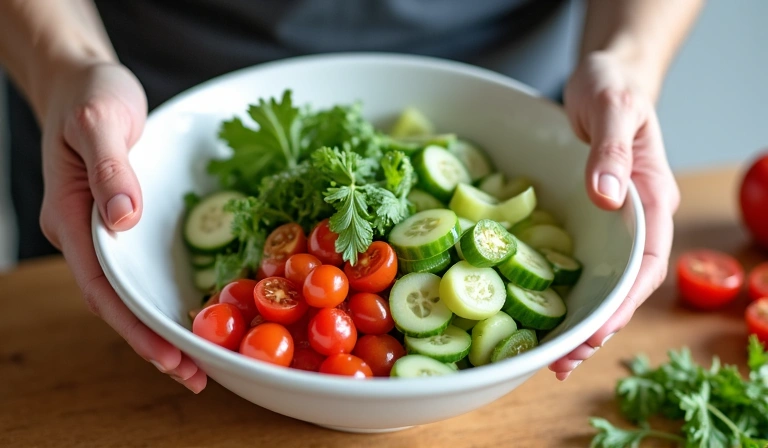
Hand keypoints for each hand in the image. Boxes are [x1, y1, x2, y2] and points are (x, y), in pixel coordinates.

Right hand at [37, 61, 206, 392]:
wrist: (84, 81)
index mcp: (72, 216)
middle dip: (152, 342)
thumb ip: (109, 169)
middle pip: (117, 302)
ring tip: (198, 361)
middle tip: (195, 375)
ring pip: (130, 291)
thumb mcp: (100, 122)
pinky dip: (164, 296)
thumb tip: (122, 219)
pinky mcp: (124, 222)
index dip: (134, 326)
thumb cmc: (91, 96)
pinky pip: (143, 268)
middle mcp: (86, 232)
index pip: (103, 287)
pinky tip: (192, 310)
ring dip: (160, 327)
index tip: (168, 355)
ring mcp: (105, 230)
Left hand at [549, 51, 680, 379]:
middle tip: (562, 362)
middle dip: (597, 327)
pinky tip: (537, 313)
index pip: (647, 263)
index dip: (624, 302)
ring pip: (599, 282)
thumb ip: (611, 150)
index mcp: (651, 198)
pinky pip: (575, 262)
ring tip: (550, 358)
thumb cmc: (613, 88)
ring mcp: (609, 224)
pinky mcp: (584, 220)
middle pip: (623, 285)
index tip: (596, 331)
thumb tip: (607, 196)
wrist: (602, 79)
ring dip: (579, 321)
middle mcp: (633, 220)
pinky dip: (561, 292)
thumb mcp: (613, 109)